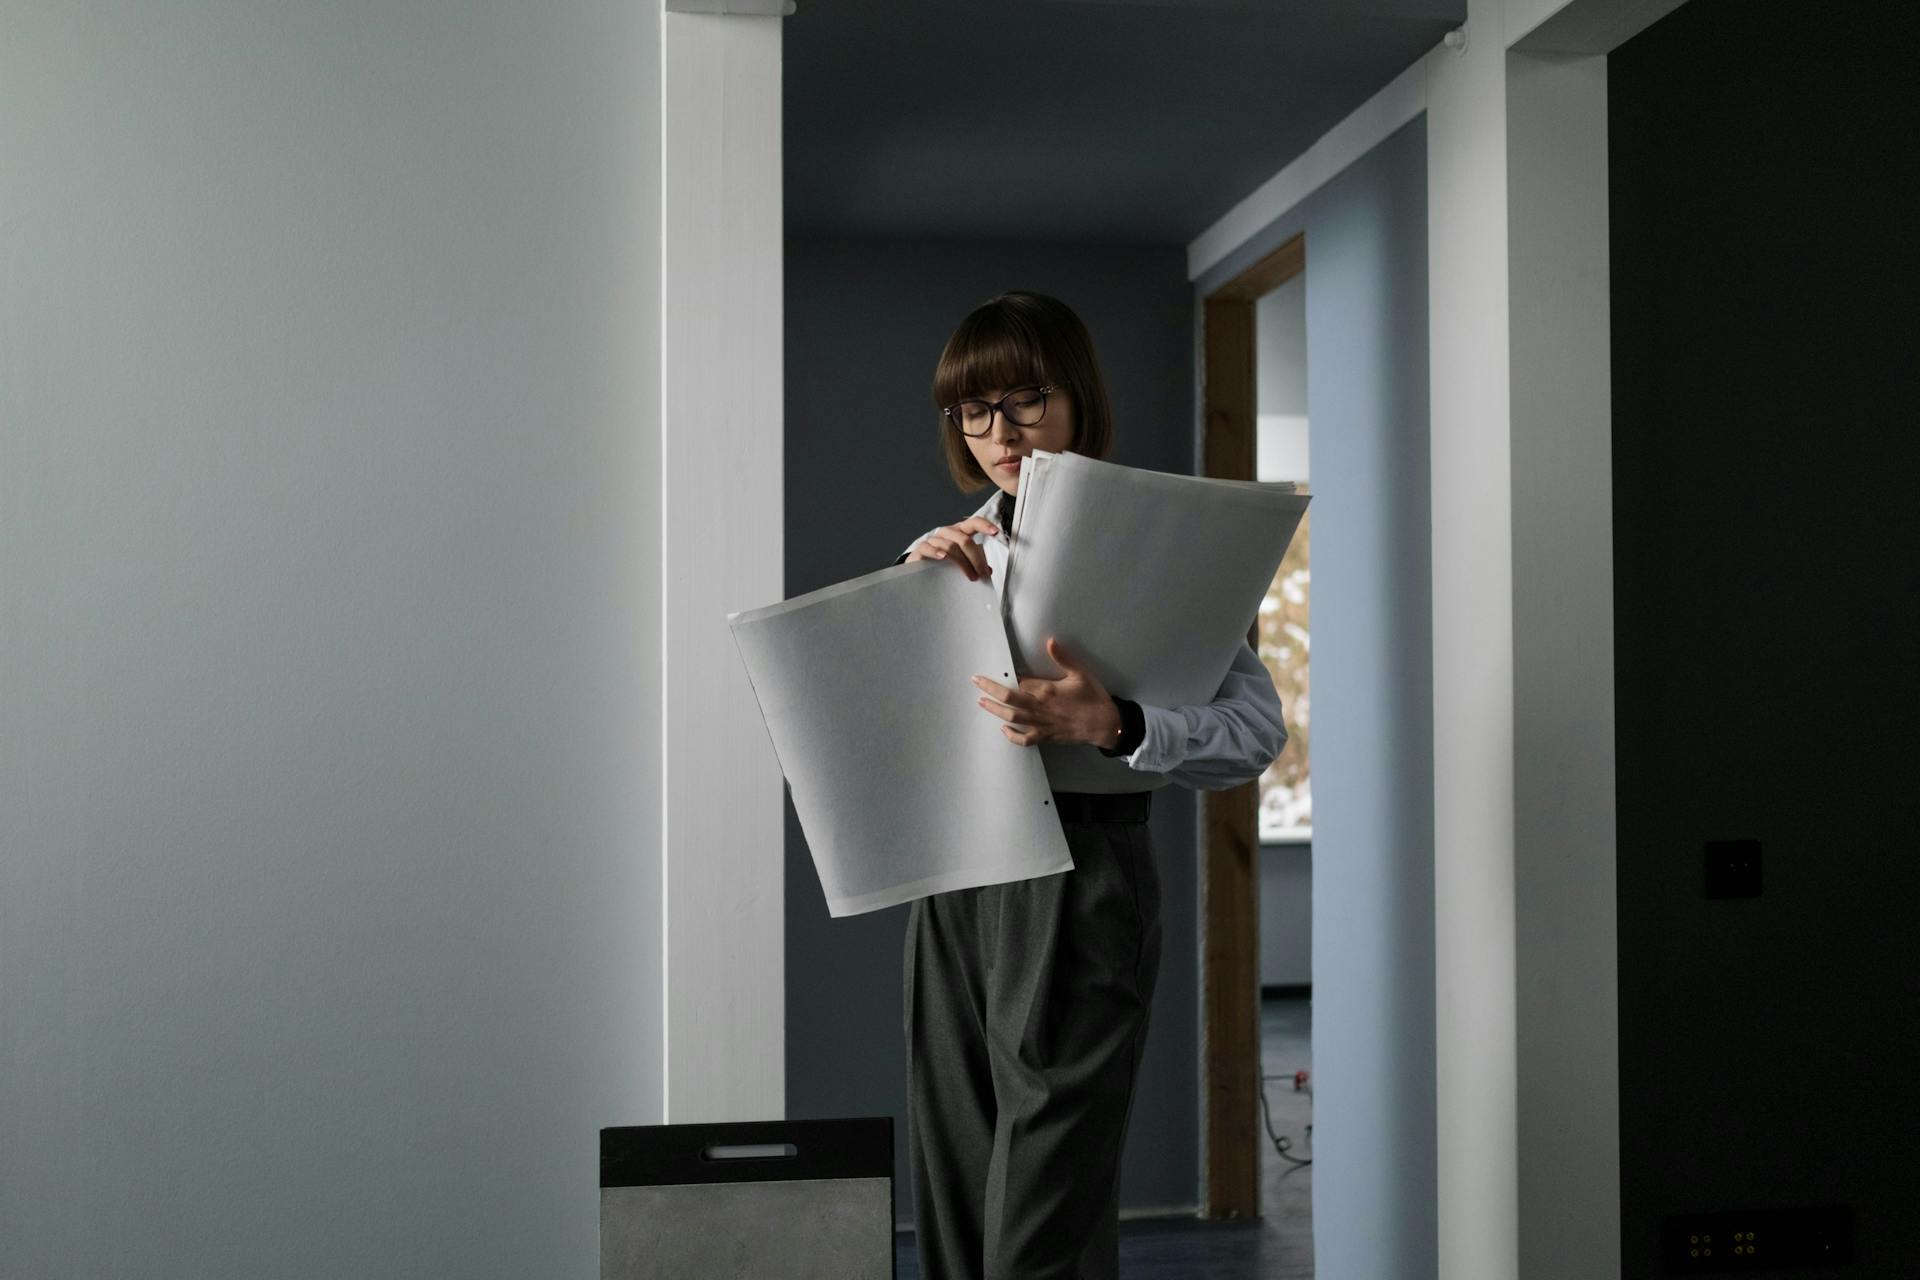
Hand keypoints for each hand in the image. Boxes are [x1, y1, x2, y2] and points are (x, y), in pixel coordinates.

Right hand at [904, 516, 998, 581]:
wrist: (920, 569)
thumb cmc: (943, 564)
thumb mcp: (962, 562)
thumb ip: (974, 563)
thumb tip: (988, 570)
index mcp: (959, 532)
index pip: (973, 523)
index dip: (984, 525)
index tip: (996, 532)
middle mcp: (947, 533)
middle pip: (964, 540)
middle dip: (976, 558)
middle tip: (983, 573)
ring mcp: (933, 540)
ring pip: (950, 546)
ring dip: (964, 563)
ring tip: (971, 577)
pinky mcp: (921, 549)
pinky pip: (929, 548)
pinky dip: (937, 552)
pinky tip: (943, 558)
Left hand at [973, 637, 1124, 747]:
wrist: (1105, 725)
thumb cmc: (1093, 698)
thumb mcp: (1081, 674)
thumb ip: (1063, 658)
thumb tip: (1050, 642)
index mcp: (1047, 690)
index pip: (1019, 682)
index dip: (1005, 677)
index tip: (994, 670)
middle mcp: (1039, 707)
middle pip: (1008, 699)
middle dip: (990, 690)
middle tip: (976, 682)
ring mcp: (1041, 724)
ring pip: (1012, 718)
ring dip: (994, 710)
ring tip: (981, 702)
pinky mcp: (1046, 736)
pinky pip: (1025, 739)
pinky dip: (1012, 736)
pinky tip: (1003, 730)